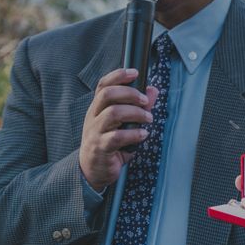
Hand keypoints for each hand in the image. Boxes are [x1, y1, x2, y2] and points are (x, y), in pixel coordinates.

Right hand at [79, 68, 157, 190]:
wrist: (92, 171)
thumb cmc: (109, 144)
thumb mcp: (123, 124)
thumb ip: (138, 106)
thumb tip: (152, 90)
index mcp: (98, 108)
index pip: (103, 85)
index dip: (118, 75)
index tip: (135, 72)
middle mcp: (94, 117)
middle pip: (107, 94)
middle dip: (130, 93)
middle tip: (145, 101)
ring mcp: (95, 132)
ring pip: (113, 113)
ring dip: (136, 113)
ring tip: (148, 119)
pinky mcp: (101, 148)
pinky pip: (117, 137)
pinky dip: (134, 134)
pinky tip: (143, 135)